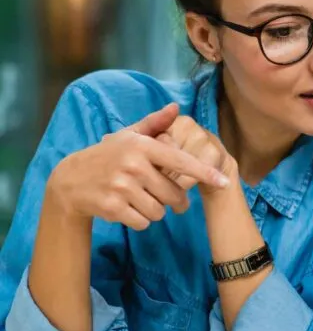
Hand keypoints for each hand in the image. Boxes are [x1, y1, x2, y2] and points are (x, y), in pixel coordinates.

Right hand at [47, 103, 229, 229]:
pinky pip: (143, 223)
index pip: (180, 161)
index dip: (204, 173)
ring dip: (155, 211)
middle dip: (175, 200)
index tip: (224, 181)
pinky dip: (140, 221)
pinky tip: (128, 209)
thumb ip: (154, 123)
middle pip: (173, 194)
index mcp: (141, 146)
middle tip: (169, 199)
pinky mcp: (112, 207)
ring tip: (142, 200)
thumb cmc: (108, 156)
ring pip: (159, 211)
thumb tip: (176, 107)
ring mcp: (121, 187)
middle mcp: (132, 165)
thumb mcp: (128, 136)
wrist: (70, 181)